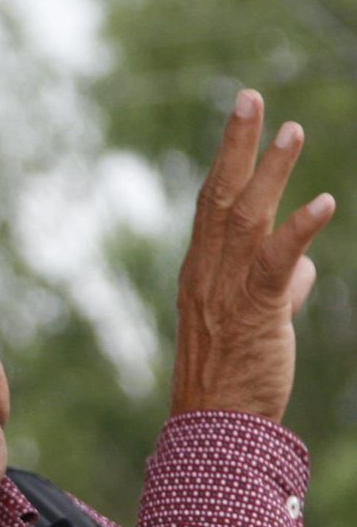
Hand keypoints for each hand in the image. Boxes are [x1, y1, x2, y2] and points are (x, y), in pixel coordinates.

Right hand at [170, 89, 335, 422]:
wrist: (215, 427)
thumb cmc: (233, 378)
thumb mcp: (255, 324)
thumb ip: (278, 286)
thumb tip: (305, 265)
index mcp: (201, 274)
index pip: (211, 206)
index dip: (227, 160)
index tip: (242, 119)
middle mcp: (207, 275)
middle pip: (219, 198)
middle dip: (236, 146)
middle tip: (250, 98)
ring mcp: (227, 292)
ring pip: (246, 220)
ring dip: (271, 173)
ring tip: (294, 131)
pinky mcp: (256, 313)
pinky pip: (277, 264)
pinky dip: (300, 231)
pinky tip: (324, 203)